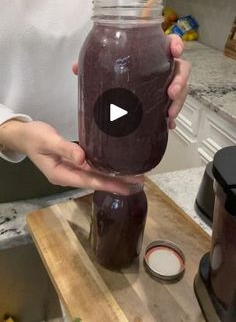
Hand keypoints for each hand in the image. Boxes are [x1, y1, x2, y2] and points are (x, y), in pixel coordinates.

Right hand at [0, 120, 140, 193]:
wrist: (23, 135)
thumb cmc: (33, 136)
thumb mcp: (47, 141)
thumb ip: (65, 149)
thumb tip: (83, 158)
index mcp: (61, 174)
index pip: (89, 180)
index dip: (108, 183)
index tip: (127, 186)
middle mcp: (67, 176)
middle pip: (95, 181)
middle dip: (116, 183)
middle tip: (139, 182)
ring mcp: (70, 170)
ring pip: (94, 175)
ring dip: (113, 177)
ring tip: (133, 177)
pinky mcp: (73, 163)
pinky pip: (91, 168)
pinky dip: (104, 168)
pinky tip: (116, 167)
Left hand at [73, 35, 190, 129]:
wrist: (115, 96)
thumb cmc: (116, 73)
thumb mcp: (103, 68)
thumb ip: (91, 65)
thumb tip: (76, 68)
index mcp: (151, 54)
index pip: (169, 43)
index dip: (176, 44)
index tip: (175, 51)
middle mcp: (162, 69)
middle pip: (182, 69)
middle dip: (180, 80)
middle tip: (171, 93)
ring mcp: (165, 86)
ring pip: (181, 90)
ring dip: (179, 102)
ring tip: (169, 114)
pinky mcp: (164, 103)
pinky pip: (173, 109)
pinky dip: (171, 119)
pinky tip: (167, 126)